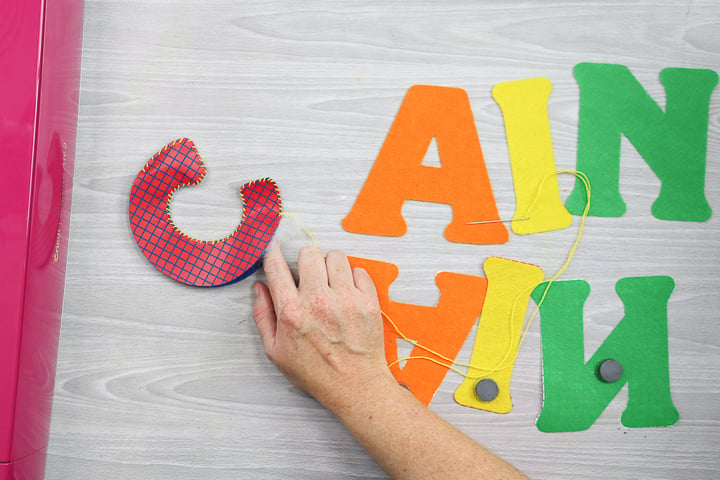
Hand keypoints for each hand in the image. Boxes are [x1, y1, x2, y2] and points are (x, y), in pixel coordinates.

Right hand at [252, 242, 393, 411]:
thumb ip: (263, 316)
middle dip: (305, 260)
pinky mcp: (367, 302)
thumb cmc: (316, 372)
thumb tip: (259, 288)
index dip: (273, 252)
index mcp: (292, 313)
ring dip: (330, 265)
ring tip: (330, 282)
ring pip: (336, 256)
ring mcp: (345, 300)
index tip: (274, 247)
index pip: (277, 268)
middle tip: (308, 274)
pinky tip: (347, 293)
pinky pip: (359, 270)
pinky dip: (352, 277)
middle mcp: (318, 302)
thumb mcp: (276, 351)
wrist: (355, 386)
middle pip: (308, 253)